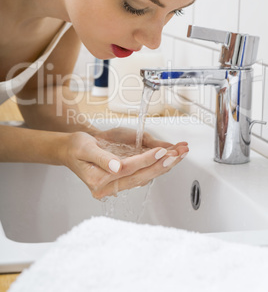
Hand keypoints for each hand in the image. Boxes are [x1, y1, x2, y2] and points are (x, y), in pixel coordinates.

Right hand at [63, 130, 188, 199]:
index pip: (127, 170)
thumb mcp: (85, 148)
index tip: (161, 151)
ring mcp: (114, 186)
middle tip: (178, 155)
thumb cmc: (76, 148)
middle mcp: (107, 187)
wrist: (70, 150)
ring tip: (179, 155)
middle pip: (139, 177)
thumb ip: (101, 158)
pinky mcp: (120, 181)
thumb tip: (116, 167)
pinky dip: (156, 166)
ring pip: (143, 178)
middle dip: (161, 165)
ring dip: (162, 166)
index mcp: (98, 180)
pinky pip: (141, 175)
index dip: (145, 160)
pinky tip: (167, 159)